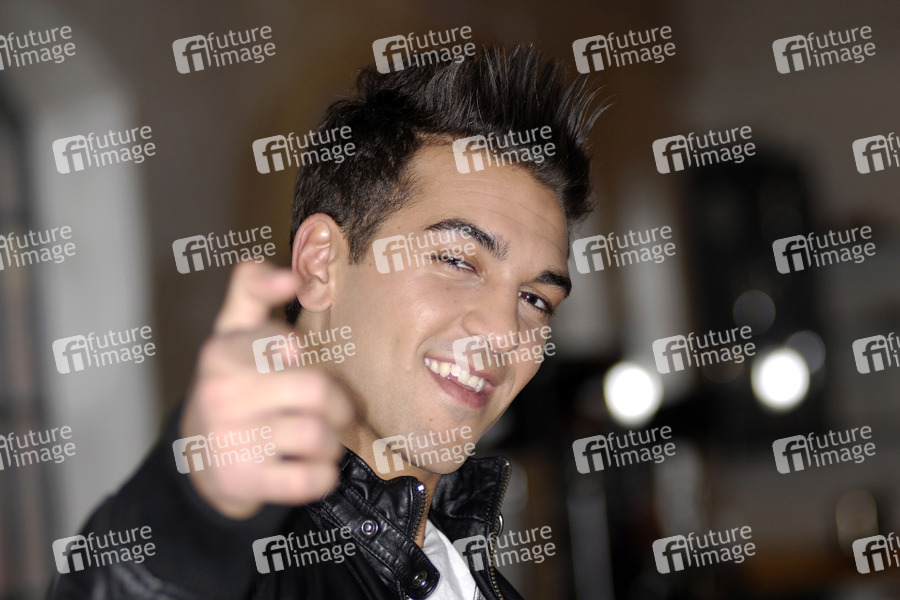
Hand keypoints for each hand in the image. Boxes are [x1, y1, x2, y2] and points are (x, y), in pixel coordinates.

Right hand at [179, 261, 352, 518]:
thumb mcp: (232, 332)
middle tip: (341, 412)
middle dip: (340, 404)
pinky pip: (307, 479)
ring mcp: (230, 440)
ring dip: (333, 442)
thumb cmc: (232, 384)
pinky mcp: (242, 480)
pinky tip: (316, 468)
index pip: (282, 340)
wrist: (197, 458)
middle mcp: (222, 394)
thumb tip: (291, 274)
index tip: (297, 356)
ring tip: (325, 440)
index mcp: (222, 352)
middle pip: (316, 389)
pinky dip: (323, 476)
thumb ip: (252, 289)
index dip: (300, 351)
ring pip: (316, 435)